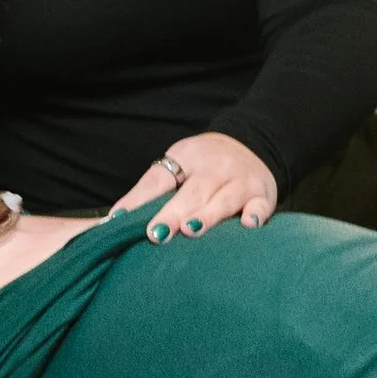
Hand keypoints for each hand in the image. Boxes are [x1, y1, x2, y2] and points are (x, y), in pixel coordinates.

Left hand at [115, 133, 278, 239]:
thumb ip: (149, 192)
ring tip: (191, 230)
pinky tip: (247, 225)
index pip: (159, 178)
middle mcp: (214, 168)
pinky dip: (255, 214)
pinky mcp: (263, 195)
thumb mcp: (175, 165)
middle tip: (156, 233)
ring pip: (224, 199)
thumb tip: (114, 220)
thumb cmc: (203, 165)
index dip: (141, 199)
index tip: (121, 218)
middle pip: (193, 191)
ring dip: (208, 215)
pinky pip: (260, 206)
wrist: (253, 144)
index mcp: (186, 158)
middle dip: (174, 212)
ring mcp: (240, 181)